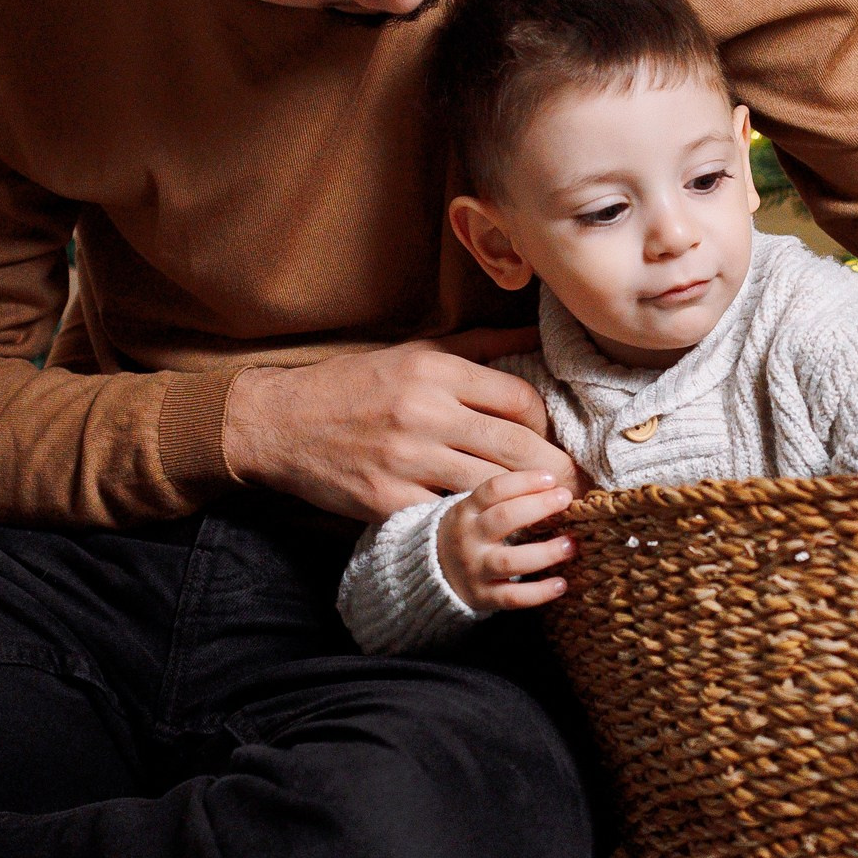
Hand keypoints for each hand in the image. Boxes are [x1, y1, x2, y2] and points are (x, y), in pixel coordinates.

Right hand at [221, 331, 580, 522]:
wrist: (279, 421)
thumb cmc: (353, 384)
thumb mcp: (414, 350)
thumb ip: (478, 345)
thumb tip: (534, 330)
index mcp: (435, 371)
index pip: (518, 397)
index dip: (545, 422)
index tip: (549, 438)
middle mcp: (424, 412)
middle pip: (516, 446)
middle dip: (556, 471)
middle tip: (578, 487)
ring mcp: (406, 459)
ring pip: (490, 486)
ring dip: (527, 502)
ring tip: (551, 512)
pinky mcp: (387, 500)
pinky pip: (448, 516)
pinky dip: (476, 523)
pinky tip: (496, 528)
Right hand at [439, 470, 575, 611]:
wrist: (434, 573)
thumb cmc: (470, 534)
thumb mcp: (474, 510)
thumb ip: (505, 498)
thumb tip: (554, 486)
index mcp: (466, 511)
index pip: (494, 489)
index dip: (525, 481)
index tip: (551, 478)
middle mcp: (468, 539)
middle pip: (503, 518)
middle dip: (538, 506)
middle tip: (566, 499)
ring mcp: (474, 570)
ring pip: (509, 561)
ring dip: (544, 552)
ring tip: (571, 545)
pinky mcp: (483, 597)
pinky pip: (512, 597)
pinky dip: (538, 592)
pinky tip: (561, 584)